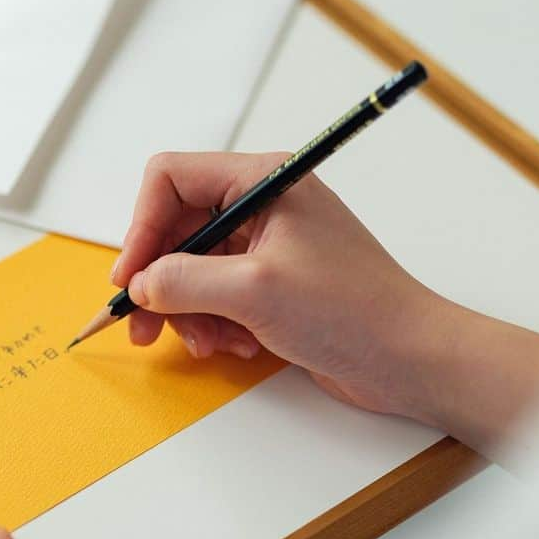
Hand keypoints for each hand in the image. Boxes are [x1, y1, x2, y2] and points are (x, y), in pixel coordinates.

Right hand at [112, 151, 448, 418]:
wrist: (408, 358)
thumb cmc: (353, 310)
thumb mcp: (255, 291)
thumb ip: (184, 280)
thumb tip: (140, 284)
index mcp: (264, 181)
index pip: (172, 180)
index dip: (142, 227)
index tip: (130, 279)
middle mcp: (262, 205)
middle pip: (177, 229)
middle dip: (159, 280)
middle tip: (142, 328)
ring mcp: (267, 245)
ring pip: (192, 268)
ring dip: (188, 310)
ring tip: (209, 343)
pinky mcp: (271, 283)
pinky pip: (216, 295)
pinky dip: (214, 323)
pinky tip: (237, 346)